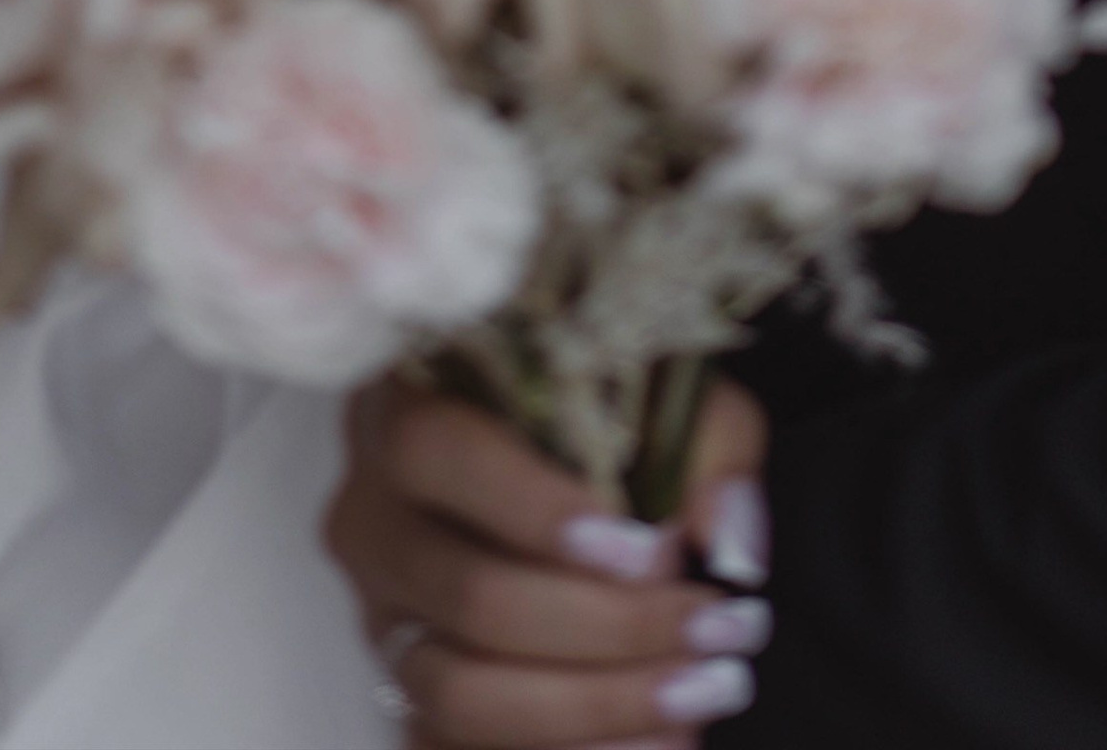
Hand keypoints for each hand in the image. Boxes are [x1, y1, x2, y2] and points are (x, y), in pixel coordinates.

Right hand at [326, 377, 770, 745]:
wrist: (555, 478)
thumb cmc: (598, 418)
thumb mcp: (661, 392)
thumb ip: (705, 445)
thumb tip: (730, 542)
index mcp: (407, 410)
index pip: (436, 453)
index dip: (534, 508)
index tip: (650, 552)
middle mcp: (375, 522)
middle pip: (467, 595)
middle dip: (608, 629)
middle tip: (718, 630)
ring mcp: (384, 621)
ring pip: (458, 693)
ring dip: (593, 707)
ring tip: (699, 693)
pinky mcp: (406, 697)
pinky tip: (657, 740)